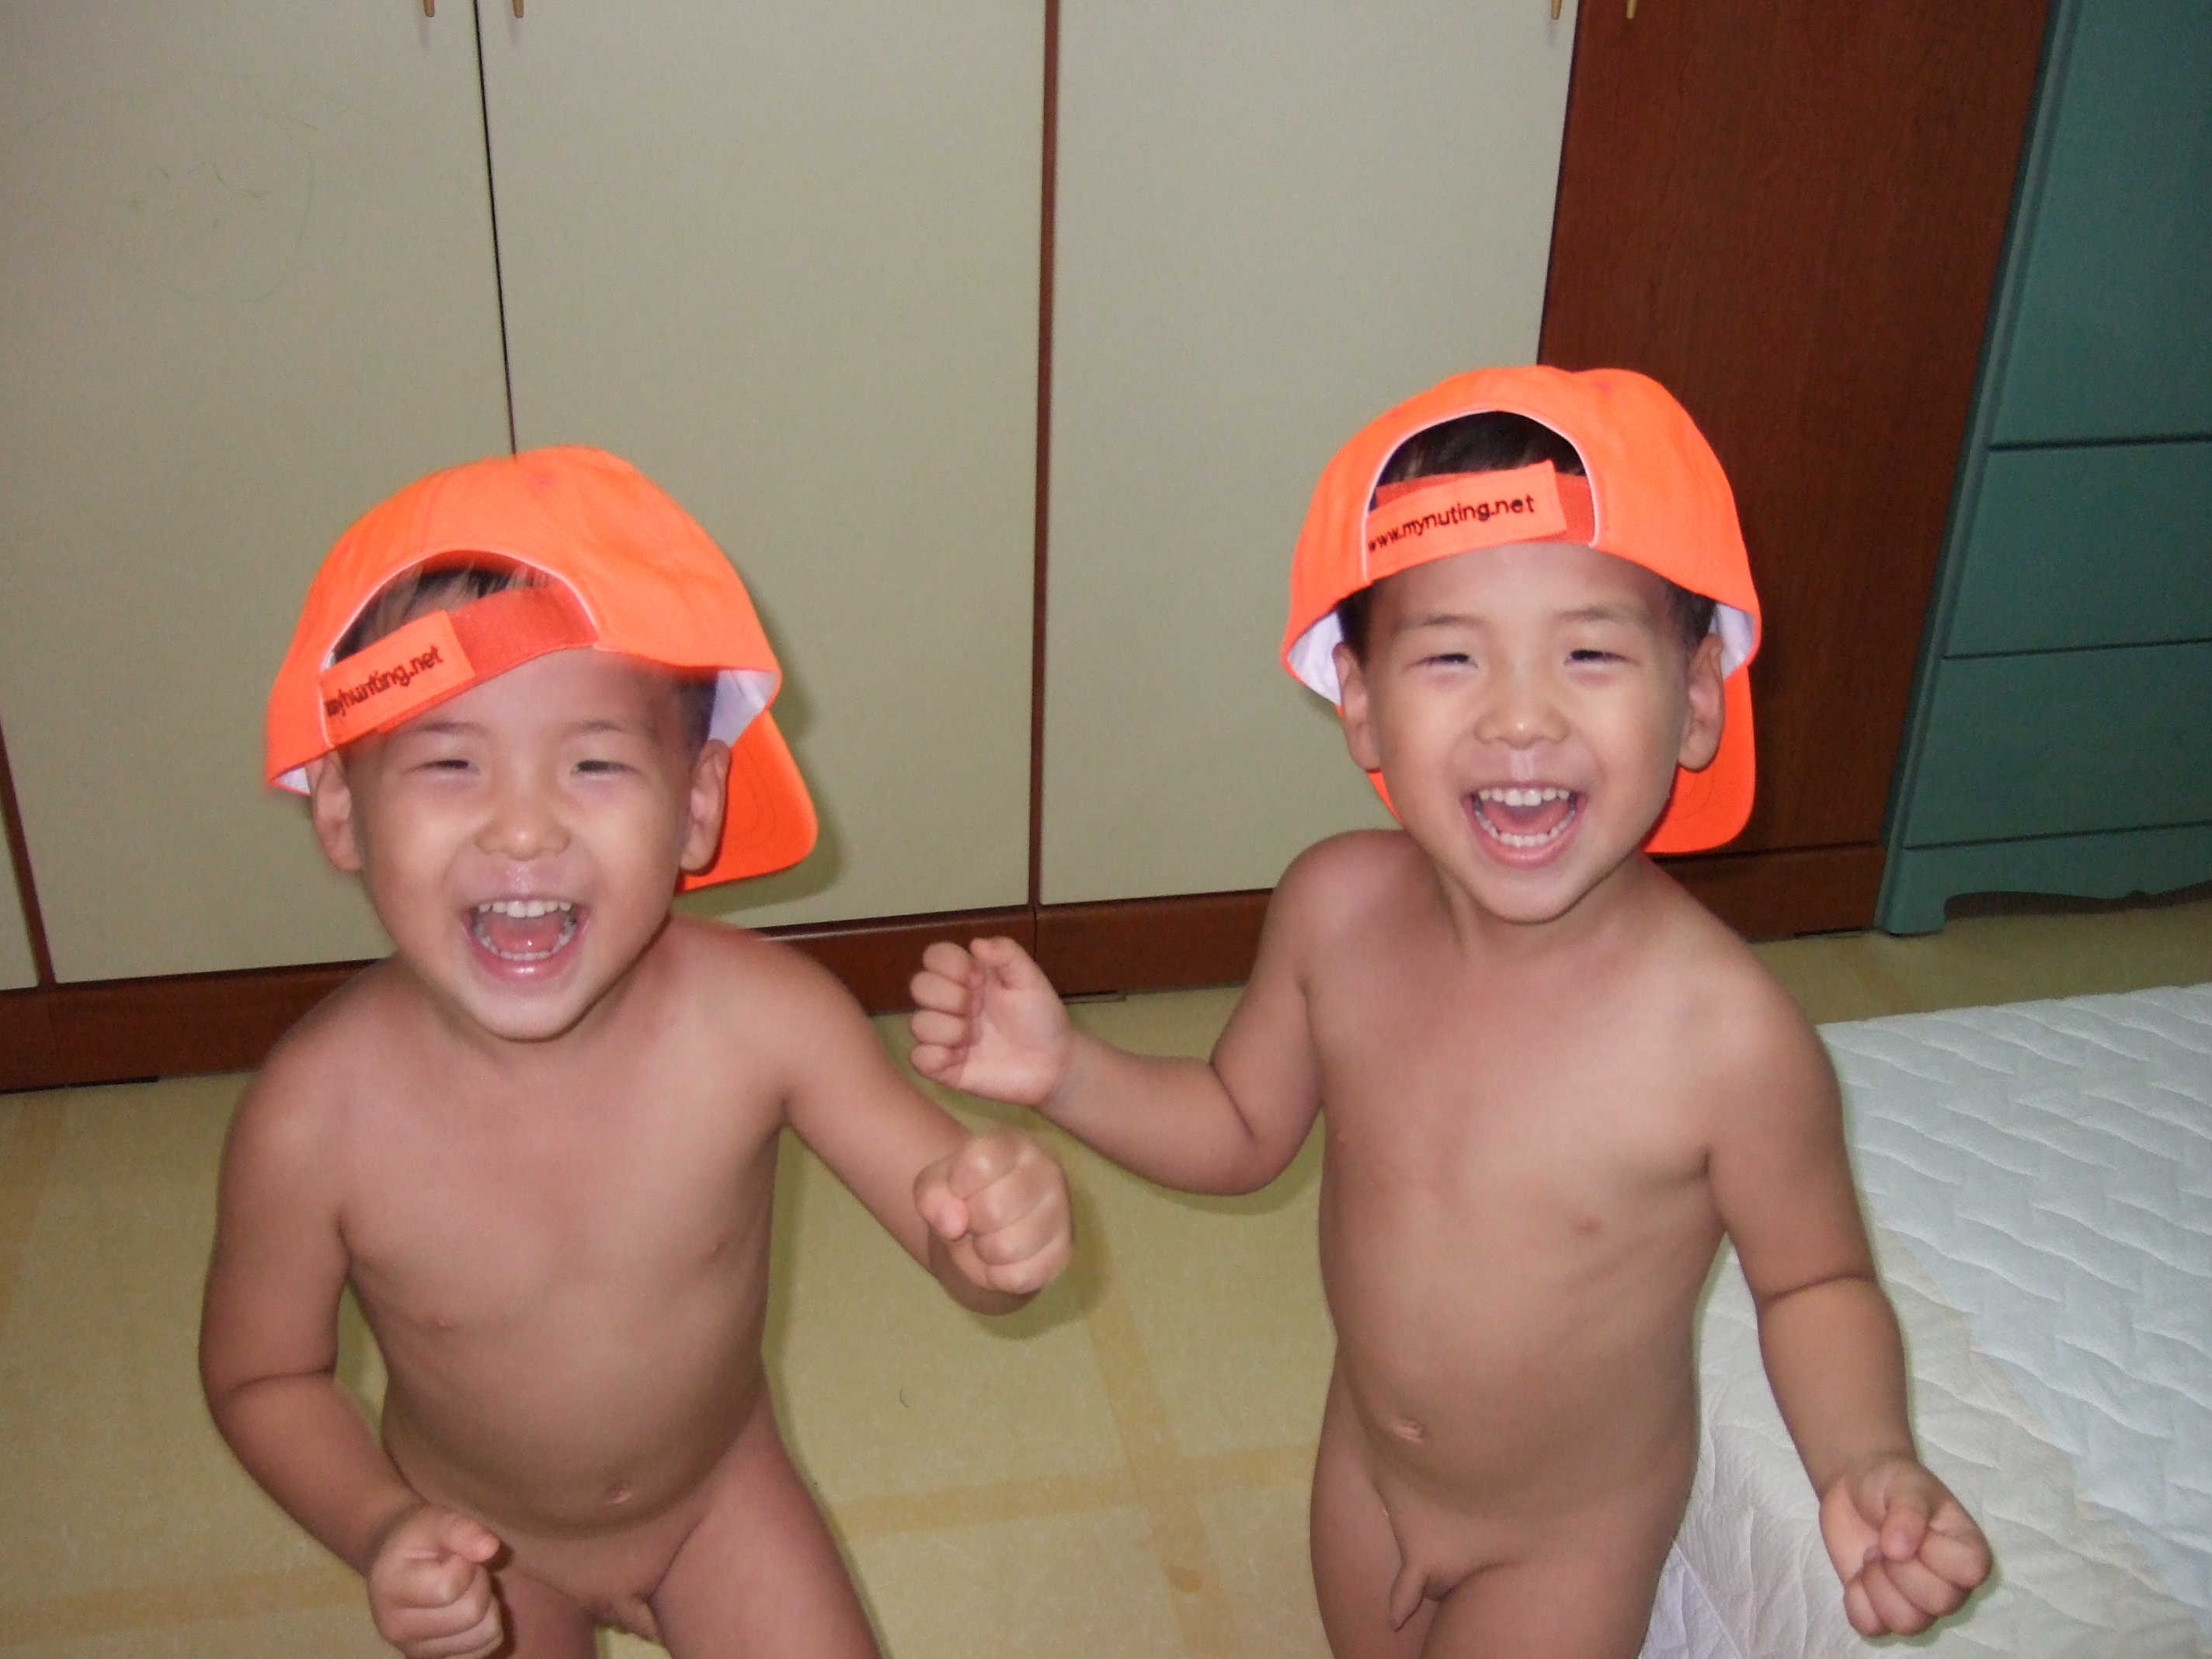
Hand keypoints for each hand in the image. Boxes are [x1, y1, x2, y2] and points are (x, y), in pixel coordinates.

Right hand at [365, 1503, 504, 1658]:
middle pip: (471, 1613)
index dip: (465, 1563)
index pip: (450, 1587)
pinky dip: (487, 1627)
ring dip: (487, 1605)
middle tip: (465, 1570)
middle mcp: (397, 1630)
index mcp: (391, 1590)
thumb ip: (462, 1529)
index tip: (454, 1555)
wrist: (392, 1562)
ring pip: (484, 1635)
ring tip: (465, 1590)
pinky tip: (468, 1610)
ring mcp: (414, 1651)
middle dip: (479, 1583)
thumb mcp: (435, 1519)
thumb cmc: (415, 1538)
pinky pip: (483, 1650)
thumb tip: (491, 1548)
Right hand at [908, 938, 1073, 1106]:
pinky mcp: (944, 1066)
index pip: (934, 956)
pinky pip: (919, 1059)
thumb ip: (1007, 954)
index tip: (979, 979)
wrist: (1053, 1063)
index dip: (950, 965)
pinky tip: (964, 1058)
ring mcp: (945, 1035)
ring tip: (977, 1038)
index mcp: (967, 976)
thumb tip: (975, 943)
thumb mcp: (1030, 979)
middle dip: (950, 998)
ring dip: (949, 1030)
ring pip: (917, 1024)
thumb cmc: (1041, 1017)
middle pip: (918, 986)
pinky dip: (938, 1057)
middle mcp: (950, 1003)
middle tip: (979, 1010)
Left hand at [913, 1127, 1072, 1295]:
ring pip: (1007, 1248)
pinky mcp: (1063, 1251)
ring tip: (987, 1238)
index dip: (958, 1184)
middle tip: (974, 1220)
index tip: (960, 1189)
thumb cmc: (964, 1194)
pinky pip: (1020, 1276)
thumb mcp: (936, 1185)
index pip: (980, 1161)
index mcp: (1014, 1143)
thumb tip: (954, 1225)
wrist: (993, 1226)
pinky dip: (998, 1276)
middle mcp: (1047, 1170)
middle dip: (971, 1224)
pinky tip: (1002, 1259)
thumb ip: (932, 1195)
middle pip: (993, 1209)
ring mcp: (1061, 1212)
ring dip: (984, 1252)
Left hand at [1819, 1455, 1989, 1636]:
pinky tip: (1858, 1575)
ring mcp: (1917, 1603)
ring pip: (1907, 1624)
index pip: (1971, 1573)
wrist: (1853, 1488)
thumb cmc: (1891, 1484)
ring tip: (1873, 1557)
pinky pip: (1872, 1628)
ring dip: (1878, 1585)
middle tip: (1884, 1543)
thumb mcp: (1905, 1485)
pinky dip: (1857, 1601)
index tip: (1916, 1530)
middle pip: (1938, 1603)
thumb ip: (1908, 1512)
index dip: (1934, 1552)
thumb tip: (1899, 1551)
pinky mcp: (1882, 1611)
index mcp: (1968, 1553)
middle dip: (1900, 1568)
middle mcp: (1950, 1586)